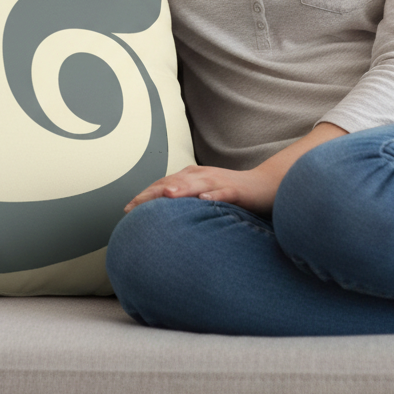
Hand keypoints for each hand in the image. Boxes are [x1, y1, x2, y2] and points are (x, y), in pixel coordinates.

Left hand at [124, 164, 279, 216]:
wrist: (265, 186)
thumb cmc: (232, 193)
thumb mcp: (204, 195)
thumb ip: (185, 201)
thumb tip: (162, 217)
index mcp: (192, 176)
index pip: (164, 185)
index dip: (145, 195)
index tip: (127, 209)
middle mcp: (202, 175)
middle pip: (173, 183)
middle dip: (153, 193)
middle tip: (134, 206)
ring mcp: (219, 182)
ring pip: (196, 184)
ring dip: (180, 189)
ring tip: (165, 197)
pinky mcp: (236, 191)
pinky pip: (223, 193)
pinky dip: (213, 196)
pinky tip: (204, 200)